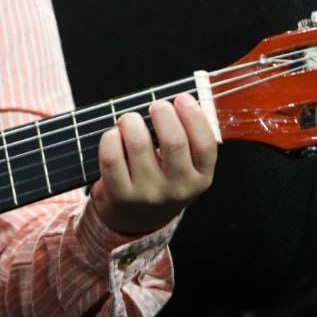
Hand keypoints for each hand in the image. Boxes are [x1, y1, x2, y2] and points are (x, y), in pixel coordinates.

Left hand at [90, 94, 217, 236]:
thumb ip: (188, 138)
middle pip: (174, 141)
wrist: (135, 219)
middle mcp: (177, 189)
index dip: (194, 116)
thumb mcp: (184, 167)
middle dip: (162, 112)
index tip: (182, 98)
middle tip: (156, 106)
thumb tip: (183, 99)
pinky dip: (110, 138)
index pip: (206, 145)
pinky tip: (114, 135)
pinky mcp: (120, 195)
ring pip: (138, 143)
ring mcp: (148, 194)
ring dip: (131, 121)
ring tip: (130, 120)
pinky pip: (112, 156)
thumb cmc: (161, 179)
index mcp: (200, 178)